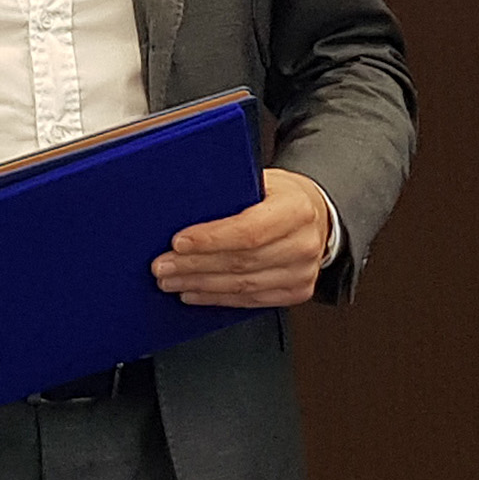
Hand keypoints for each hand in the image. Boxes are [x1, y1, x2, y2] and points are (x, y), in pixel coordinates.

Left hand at [152, 168, 332, 308]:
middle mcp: (304, 243)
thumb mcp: (261, 179)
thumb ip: (231, 189)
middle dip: (195, 265)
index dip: (211, 239)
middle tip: (163, 265)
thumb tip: (182, 202)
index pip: (249, 230)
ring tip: (171, 280)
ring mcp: (302, 271)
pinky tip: (194, 292)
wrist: (315, 216)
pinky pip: (251, 300)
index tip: (178, 242)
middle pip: (241, 261)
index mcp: (296, 209)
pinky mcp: (296, 291)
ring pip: (243, 285)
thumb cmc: (280, 195)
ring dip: (200, 284)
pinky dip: (217, 298)